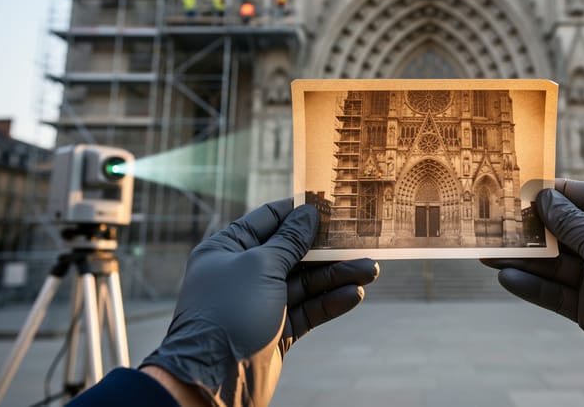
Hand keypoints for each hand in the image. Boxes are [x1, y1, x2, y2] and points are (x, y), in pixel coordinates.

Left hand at [141, 199, 379, 406]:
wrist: (212, 381)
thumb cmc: (228, 314)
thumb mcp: (260, 267)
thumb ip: (289, 241)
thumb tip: (308, 213)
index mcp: (226, 250)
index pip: (268, 220)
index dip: (299, 211)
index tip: (331, 202)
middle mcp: (243, 274)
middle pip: (292, 252)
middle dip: (327, 249)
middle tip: (360, 240)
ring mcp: (260, 303)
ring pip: (305, 283)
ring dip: (337, 276)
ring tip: (370, 269)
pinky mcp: (275, 331)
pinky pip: (307, 310)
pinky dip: (329, 302)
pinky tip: (354, 294)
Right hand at [483, 180, 583, 406]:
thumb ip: (571, 222)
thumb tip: (544, 198)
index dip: (559, 193)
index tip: (526, 190)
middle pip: (569, 232)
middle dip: (535, 229)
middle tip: (500, 223)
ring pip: (557, 264)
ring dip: (526, 259)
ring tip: (490, 253)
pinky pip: (557, 292)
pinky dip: (533, 285)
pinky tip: (507, 277)